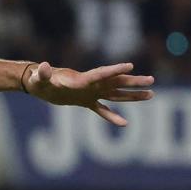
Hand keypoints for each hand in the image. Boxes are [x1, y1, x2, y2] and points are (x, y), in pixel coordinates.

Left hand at [23, 61, 154, 126]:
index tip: (130, 66)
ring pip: (116, 94)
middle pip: (116, 82)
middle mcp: (90, 84)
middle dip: (133, 82)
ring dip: (132, 95)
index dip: (114, 70)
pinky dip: (112, 117)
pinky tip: (125, 124)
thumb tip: (43, 67)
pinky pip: (102, 110)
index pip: (100, 74)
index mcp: (81, 79)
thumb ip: (42, 74)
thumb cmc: (38, 80)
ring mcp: (91, 93)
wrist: (39, 84)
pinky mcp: (86, 102)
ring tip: (151, 94)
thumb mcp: (39, 78)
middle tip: (151, 80)